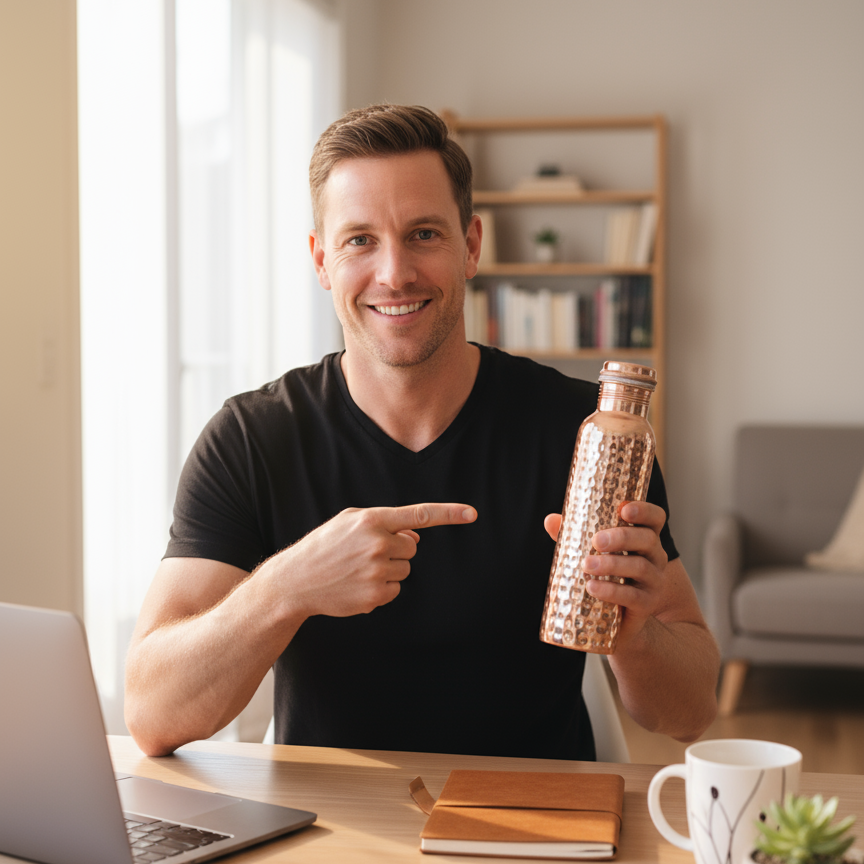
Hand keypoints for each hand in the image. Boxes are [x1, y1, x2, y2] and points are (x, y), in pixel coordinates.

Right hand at [279, 503, 476, 618]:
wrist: (295, 581)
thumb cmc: (323, 547)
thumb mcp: (349, 523)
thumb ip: (384, 523)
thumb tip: (416, 537)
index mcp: (372, 520)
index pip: (419, 515)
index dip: (449, 514)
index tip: (472, 514)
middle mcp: (378, 543)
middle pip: (412, 548)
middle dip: (396, 550)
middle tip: (365, 554)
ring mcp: (378, 570)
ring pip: (405, 569)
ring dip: (389, 570)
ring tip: (358, 570)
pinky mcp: (376, 594)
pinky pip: (396, 590)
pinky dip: (382, 589)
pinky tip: (357, 585)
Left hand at [544, 501, 668, 647]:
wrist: (626, 615)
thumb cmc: (609, 574)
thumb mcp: (594, 552)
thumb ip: (575, 535)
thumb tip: (550, 520)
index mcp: (644, 537)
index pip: (655, 517)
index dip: (644, 511)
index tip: (624, 509)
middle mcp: (655, 556)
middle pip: (647, 539)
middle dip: (622, 537)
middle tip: (597, 541)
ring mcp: (654, 581)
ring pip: (640, 567)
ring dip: (612, 564)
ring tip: (587, 565)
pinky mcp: (646, 604)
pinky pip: (633, 597)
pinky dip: (611, 591)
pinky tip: (592, 588)